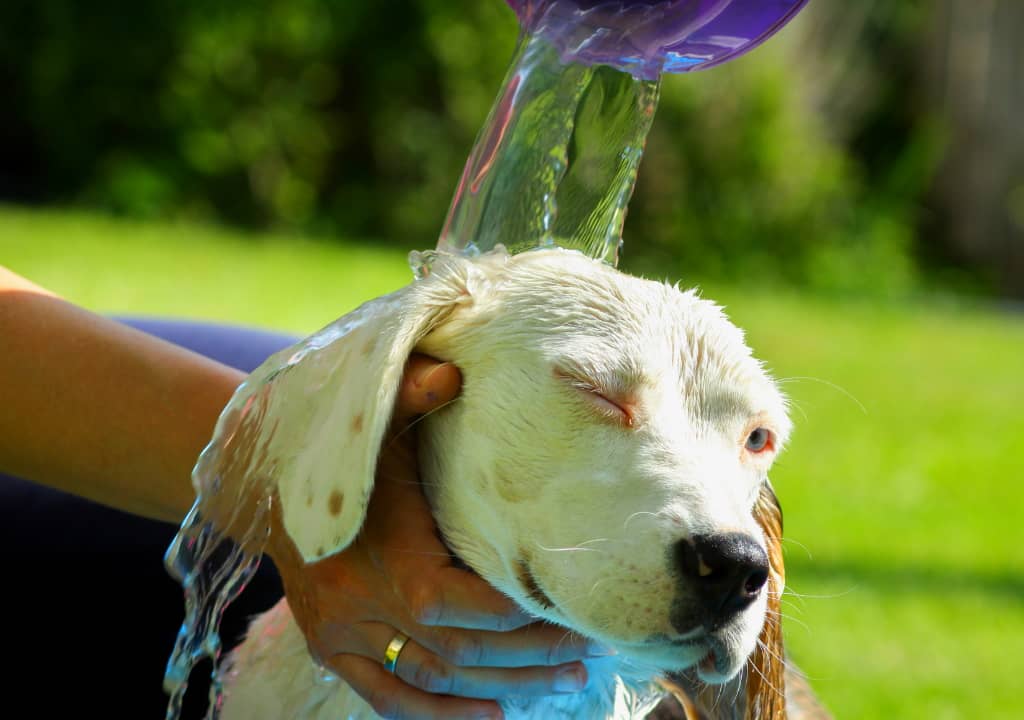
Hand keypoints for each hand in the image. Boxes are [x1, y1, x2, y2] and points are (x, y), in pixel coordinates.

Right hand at [267, 355, 599, 719]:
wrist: (262, 486)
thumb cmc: (334, 448)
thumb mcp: (371, 415)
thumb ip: (413, 392)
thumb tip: (457, 370)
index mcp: (385, 552)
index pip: (469, 604)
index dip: (527, 614)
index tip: (576, 609)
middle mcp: (362, 604)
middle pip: (462, 649)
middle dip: (531, 656)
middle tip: (587, 653)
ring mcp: (343, 634)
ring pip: (432, 679)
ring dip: (502, 689)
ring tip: (564, 684)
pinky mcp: (330, 650)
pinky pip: (387, 699)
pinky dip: (438, 714)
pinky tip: (491, 716)